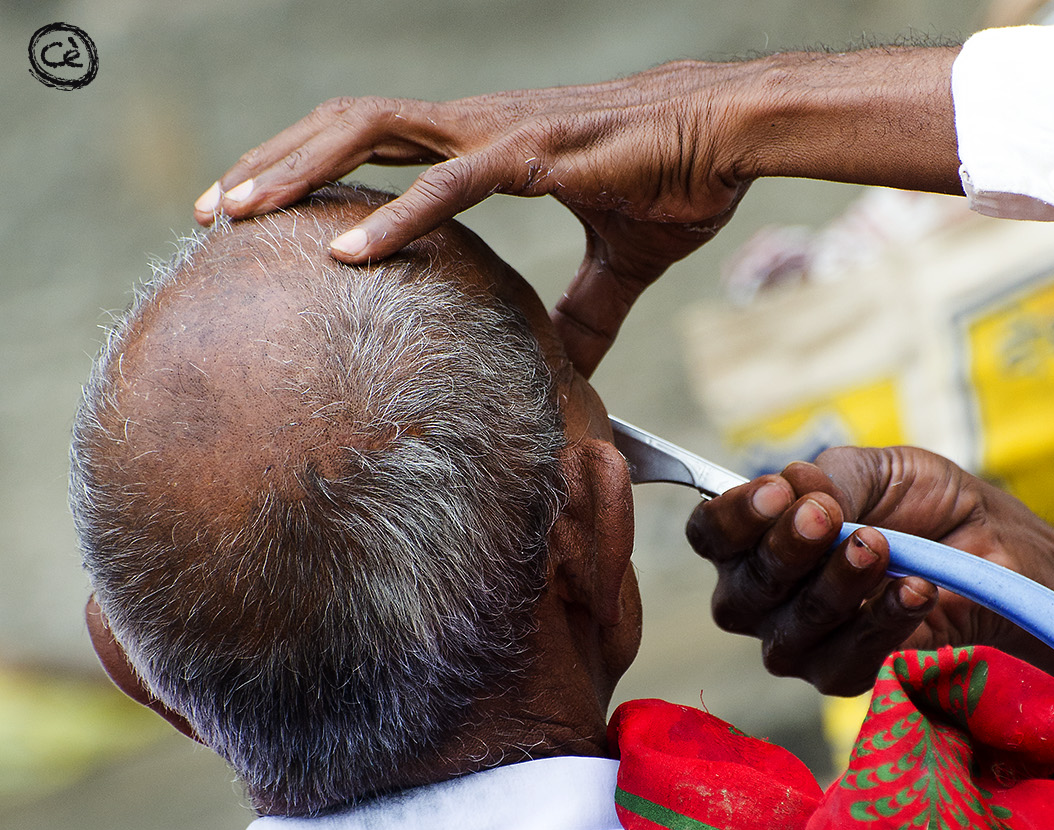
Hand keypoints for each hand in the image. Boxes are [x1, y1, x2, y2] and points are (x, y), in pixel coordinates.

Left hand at [194, 48, 959, 375]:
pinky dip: (398, 217)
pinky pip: (452, 182)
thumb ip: (585, 311)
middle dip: (269, 163)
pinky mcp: (537, 153)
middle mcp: (475, 126)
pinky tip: (351, 254)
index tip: (260, 215)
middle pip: (345, 128)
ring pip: (372, 132)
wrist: (730, 134)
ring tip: (237, 214)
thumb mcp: (619, 263)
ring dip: (298, 171)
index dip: (310, 170)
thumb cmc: (674, 179)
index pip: (374, 144)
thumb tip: (568, 364)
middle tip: (208, 214)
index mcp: (485, 143)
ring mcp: (500, 133)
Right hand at [685, 447, 1053, 699]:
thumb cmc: (937, 509)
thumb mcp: (887, 472)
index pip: (712, 534)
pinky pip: (843, 662)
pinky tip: (916, 590)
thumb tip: (790, 485)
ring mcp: (803, 646)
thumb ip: (835, 477)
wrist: (1006, 559)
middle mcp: (769, 597)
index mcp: (763, 536)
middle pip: (740, 591)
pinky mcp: (848, 680)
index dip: (733, 516)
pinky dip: (880, 622)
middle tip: (831, 519)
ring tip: (881, 548)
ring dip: (835, 587)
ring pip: (788, 632)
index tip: (780, 492)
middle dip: (784, 551)